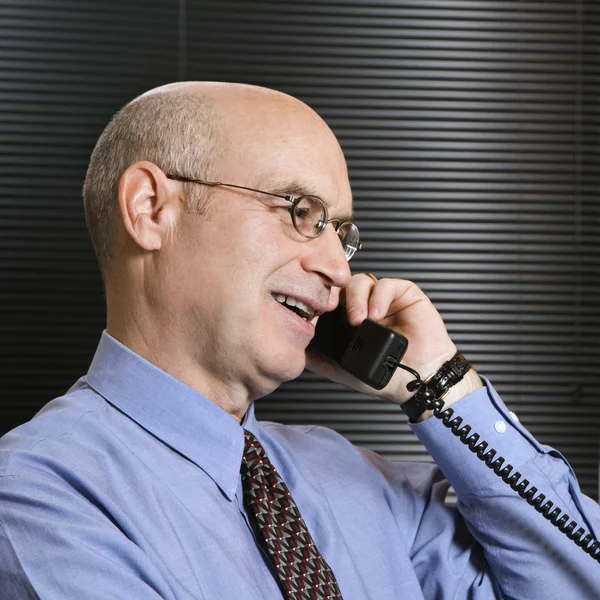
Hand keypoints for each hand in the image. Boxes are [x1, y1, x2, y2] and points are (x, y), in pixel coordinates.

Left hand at [306, 274, 481, 406]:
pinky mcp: (404, 293)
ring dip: (357, 299)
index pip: (331, 299)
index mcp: (350, 319)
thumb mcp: (345, 370)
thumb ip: (322, 361)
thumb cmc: (388, 375)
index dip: (322, 303)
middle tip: (340, 318)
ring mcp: (384, 299)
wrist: (419, 381)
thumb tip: (298, 353)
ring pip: (362, 282)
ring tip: (360, 319)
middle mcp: (365, 305)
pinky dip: (379, 296)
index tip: (317, 315)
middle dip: (338, 298)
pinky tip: (378, 314)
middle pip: (343, 287)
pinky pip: (387, 284)